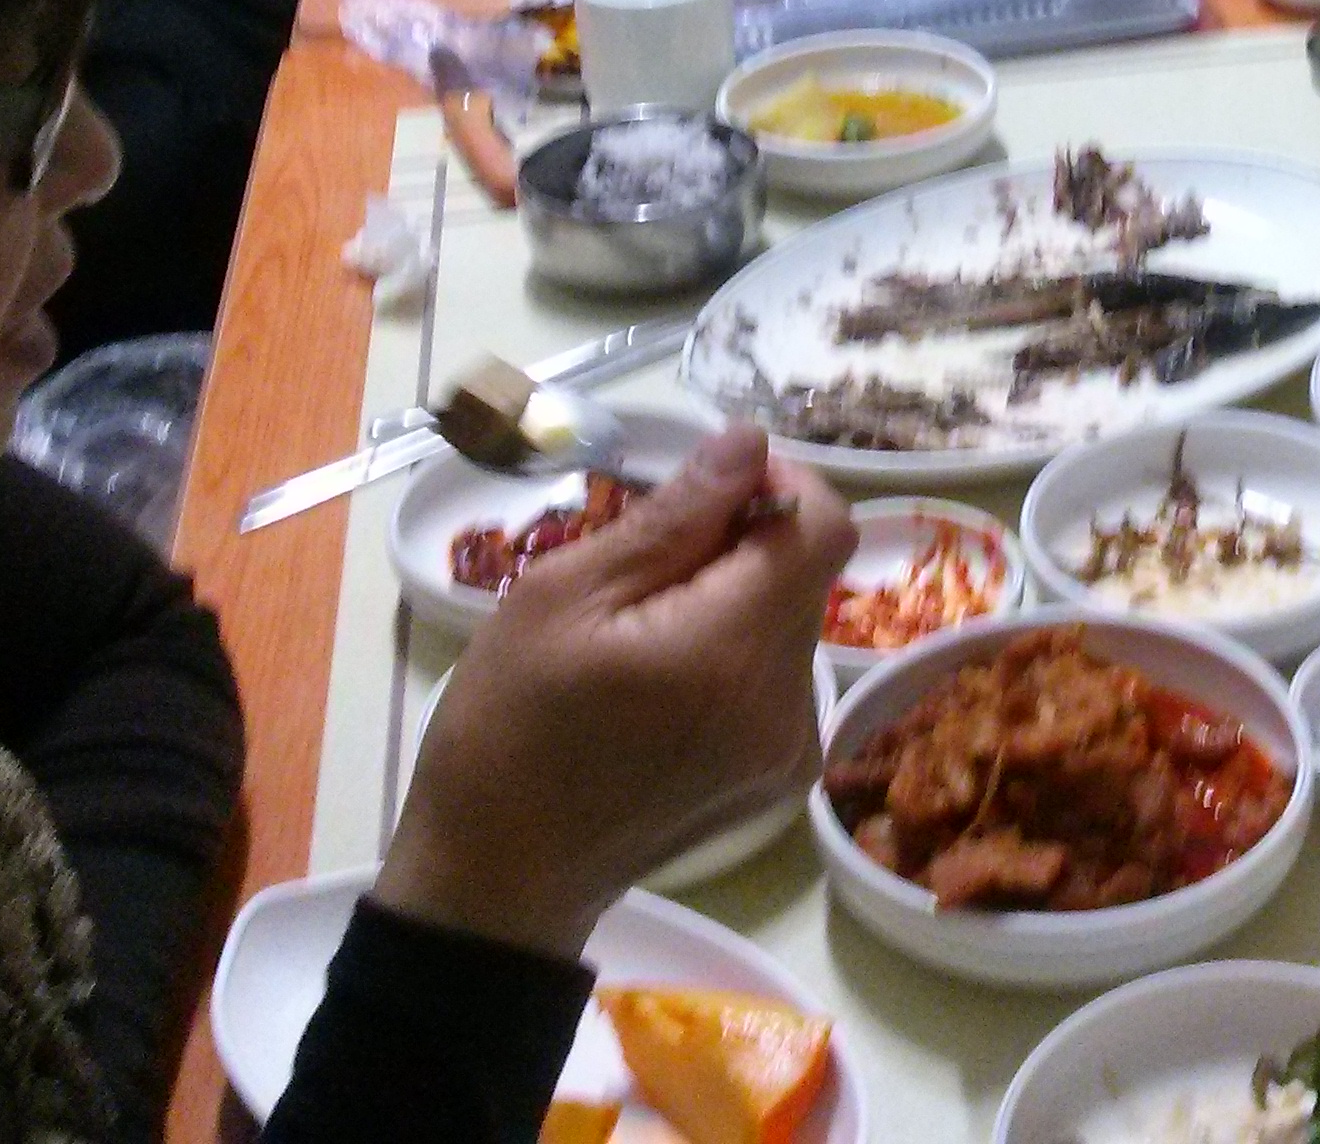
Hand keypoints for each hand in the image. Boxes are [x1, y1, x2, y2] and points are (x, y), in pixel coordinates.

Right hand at [374, 427, 853, 959]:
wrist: (499, 875)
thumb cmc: (508, 726)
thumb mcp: (563, 597)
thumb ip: (674, 517)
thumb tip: (748, 443)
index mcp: (734, 652)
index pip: (821, 526)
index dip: (777, 484)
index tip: (706, 487)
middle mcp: (789, 701)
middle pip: (805, 573)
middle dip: (742, 543)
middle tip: (645, 563)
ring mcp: (792, 747)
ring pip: (791, 620)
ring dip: (736, 597)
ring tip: (643, 627)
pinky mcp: (781, 774)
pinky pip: (779, 674)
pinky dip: (736, 650)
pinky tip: (664, 677)